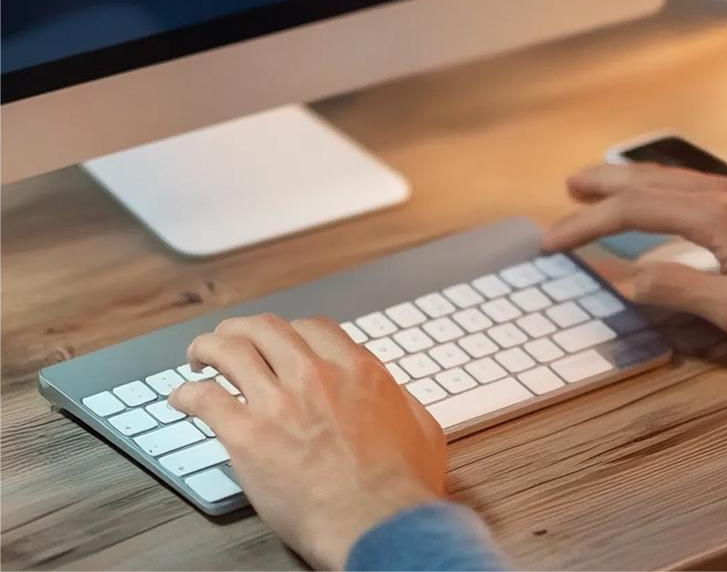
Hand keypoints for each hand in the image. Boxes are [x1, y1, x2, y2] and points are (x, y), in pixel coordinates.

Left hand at [169, 314, 446, 571]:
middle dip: (244, 329)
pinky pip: (206, 399)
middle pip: (266, 329)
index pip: (312, 328)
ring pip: (230, 350)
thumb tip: (395, 395)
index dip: (291, 332)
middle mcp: (314, 374)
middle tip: (231, 338)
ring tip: (198, 354)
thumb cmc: (402, 486)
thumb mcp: (421, 427)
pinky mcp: (248, 435)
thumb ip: (402, 401)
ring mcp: (279, 401)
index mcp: (356, 369)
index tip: (281, 343)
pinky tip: (181, 397)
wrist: (379, 523)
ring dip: (209, 347)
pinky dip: (188, 393)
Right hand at [542, 163, 726, 348]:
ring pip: (669, 177)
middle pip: (645, 182)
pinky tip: (658, 191)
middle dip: (601, 185)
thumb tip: (628, 279)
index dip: (586, 225)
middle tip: (567, 187)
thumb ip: (678, 289)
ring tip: (599, 183)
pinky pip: (691, 182)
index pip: (631, 213)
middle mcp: (723, 193)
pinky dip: (658, 184)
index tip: (554, 239)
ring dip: (628, 179)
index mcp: (713, 216)